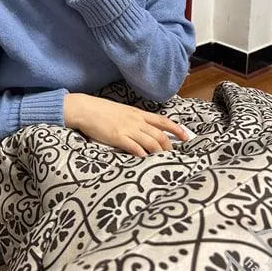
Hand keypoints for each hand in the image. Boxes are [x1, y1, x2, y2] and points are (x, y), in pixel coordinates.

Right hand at [64, 93, 188, 155]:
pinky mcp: (118, 137)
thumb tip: (143, 129)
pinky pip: (135, 147)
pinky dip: (143, 155)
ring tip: (164, 161)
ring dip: (159, 153)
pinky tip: (146, 160)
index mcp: (138, 113)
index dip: (176, 129)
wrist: (85, 109)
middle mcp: (136, 121)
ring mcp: (127, 129)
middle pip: (159, 135)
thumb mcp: (122, 112)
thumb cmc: (101, 111)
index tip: (186, 136)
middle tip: (174, 156)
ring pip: (151, 142)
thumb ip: (134, 119)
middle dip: (169, 147)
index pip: (162, 121)